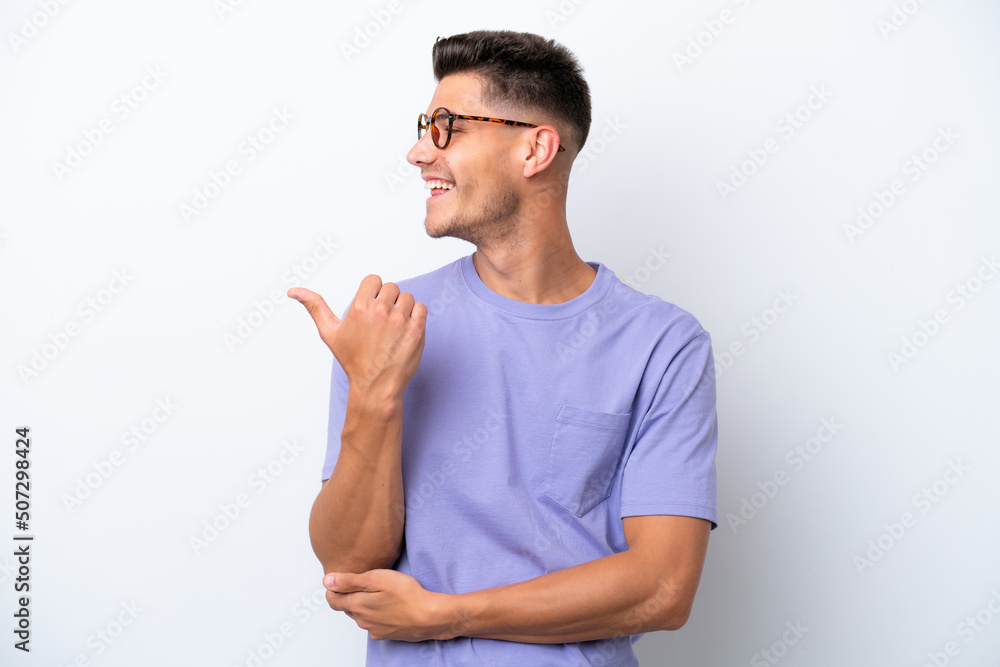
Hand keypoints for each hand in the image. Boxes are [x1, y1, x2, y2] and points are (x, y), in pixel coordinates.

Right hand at [288, 275, 426, 400]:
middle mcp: (381, 310)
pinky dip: (416, 317)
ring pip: (407, 297)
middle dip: (387, 302)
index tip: (371, 309)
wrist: (375, 385)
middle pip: (391, 287)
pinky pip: (421, 308)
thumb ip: (314, 307)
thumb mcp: (329, 332)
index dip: (373, 293)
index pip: (374, 280)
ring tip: (393, 328)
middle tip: (382, 323)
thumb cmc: (353, 360)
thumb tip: (293, 291)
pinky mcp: (416, 330)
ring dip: (403, 309)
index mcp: (360, 306)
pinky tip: (405, 331)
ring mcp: (400, 320)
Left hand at [324, 569, 455, 641]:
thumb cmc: (407, 594)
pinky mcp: (386, 634)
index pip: (332, 600)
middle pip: (347, 607)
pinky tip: (389, 605)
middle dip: (349, 595)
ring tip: (378, 592)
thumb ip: (349, 580)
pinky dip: (377, 614)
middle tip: (362, 583)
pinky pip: (374, 623)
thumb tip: (327, 581)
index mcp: (357, 605)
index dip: (333, 588)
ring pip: (361, 615)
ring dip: (364, 604)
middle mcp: (362, 621)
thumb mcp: (376, 578)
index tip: (339, 580)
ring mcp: (374, 629)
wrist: (429, 616)